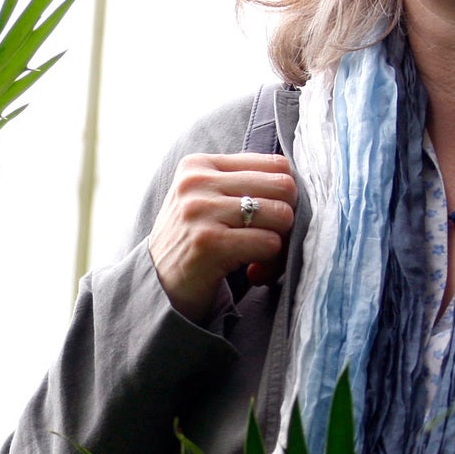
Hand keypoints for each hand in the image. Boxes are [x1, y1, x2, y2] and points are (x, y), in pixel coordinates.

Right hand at [146, 153, 295, 320]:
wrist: (157, 288)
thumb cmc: (192, 243)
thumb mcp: (205, 199)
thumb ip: (242, 183)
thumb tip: (297, 185)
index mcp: (199, 165)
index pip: (276, 165)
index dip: (285, 196)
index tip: (269, 221)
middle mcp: (196, 182)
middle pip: (284, 187)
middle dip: (288, 220)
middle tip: (272, 242)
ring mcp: (200, 211)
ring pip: (281, 215)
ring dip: (281, 245)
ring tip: (261, 260)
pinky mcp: (208, 242)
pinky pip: (269, 243)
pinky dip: (270, 263)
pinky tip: (252, 272)